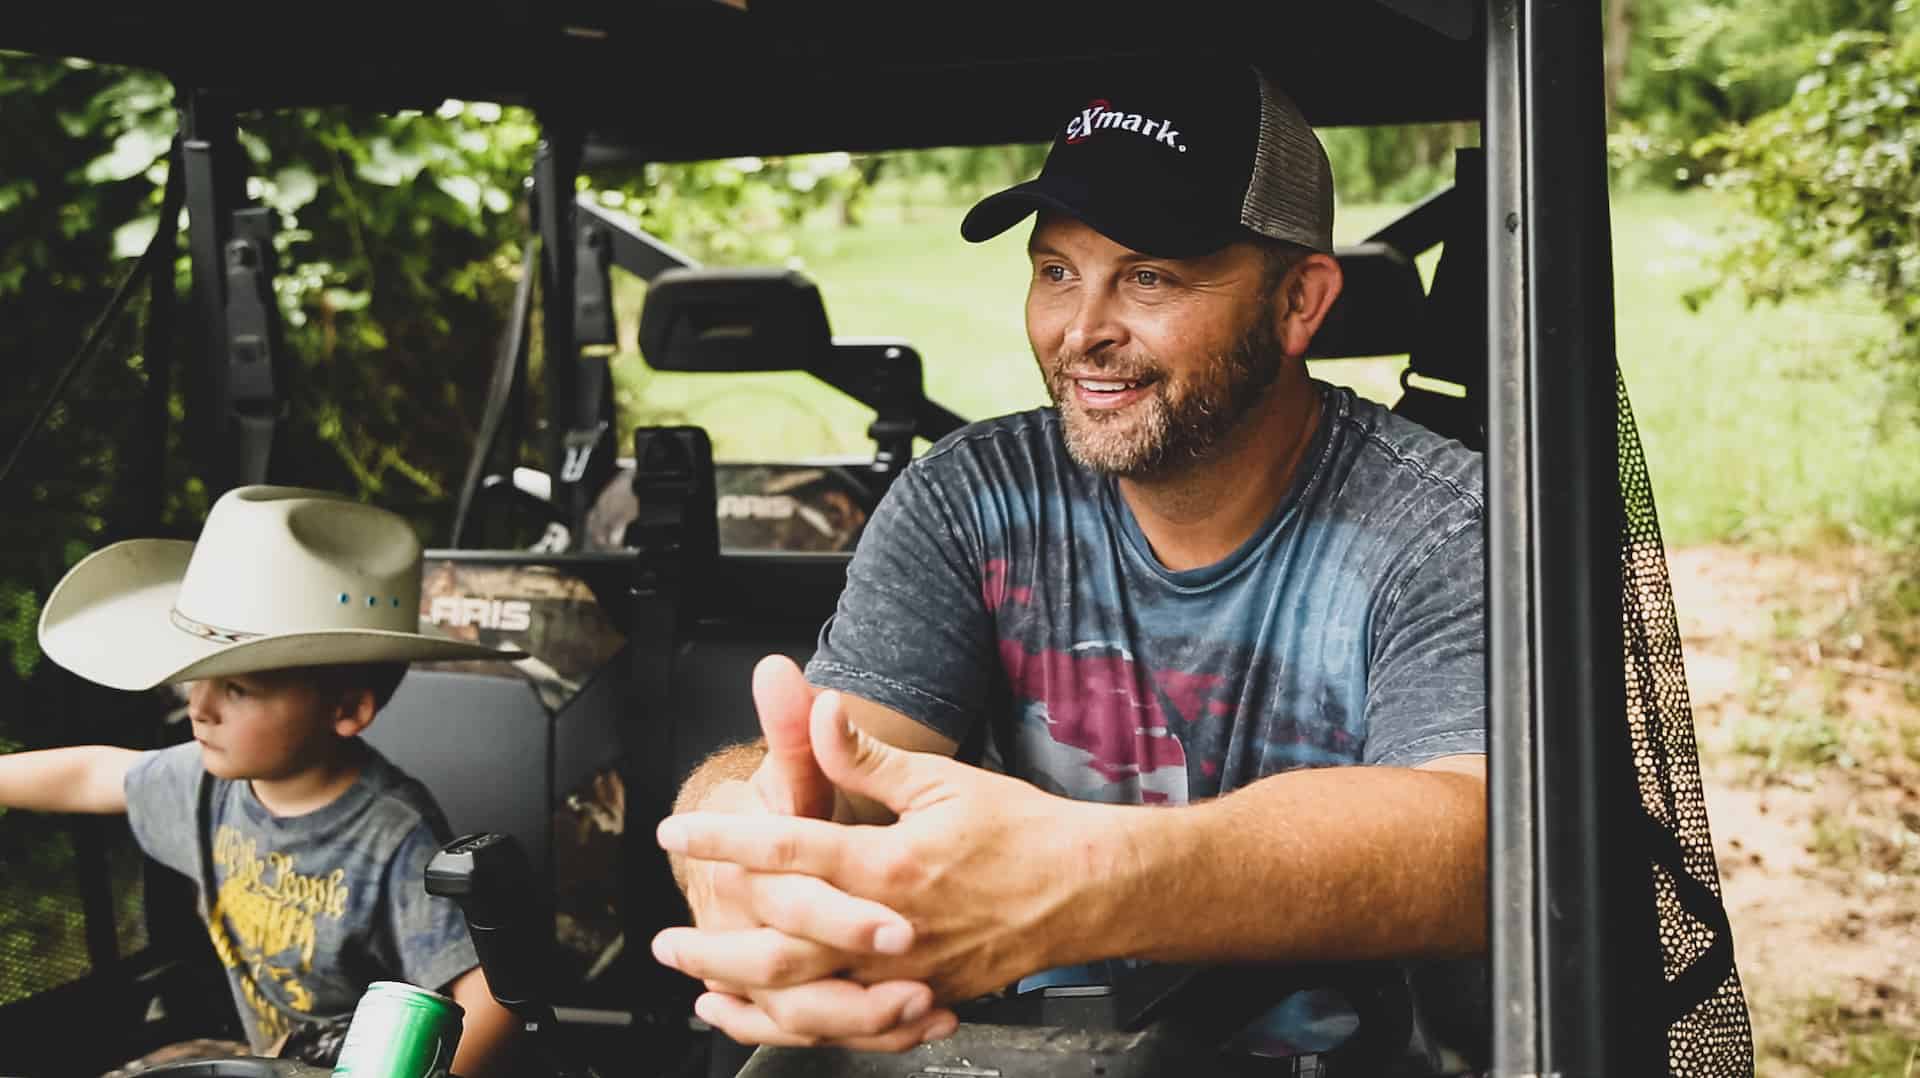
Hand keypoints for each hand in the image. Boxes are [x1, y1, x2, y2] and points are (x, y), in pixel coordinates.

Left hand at [658, 689, 1118, 1004]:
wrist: (1087, 891)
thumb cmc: (1020, 831)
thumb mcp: (942, 780)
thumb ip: (867, 758)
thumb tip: (820, 710)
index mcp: (888, 864)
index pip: (786, 851)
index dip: (722, 839)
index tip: (676, 831)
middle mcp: (890, 928)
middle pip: (780, 947)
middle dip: (714, 946)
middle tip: (666, 940)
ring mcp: (906, 974)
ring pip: (808, 1002)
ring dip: (746, 998)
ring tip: (701, 991)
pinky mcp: (923, 1000)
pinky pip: (850, 1029)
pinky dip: (801, 1029)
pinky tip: (770, 1023)